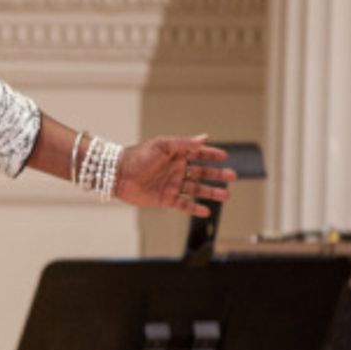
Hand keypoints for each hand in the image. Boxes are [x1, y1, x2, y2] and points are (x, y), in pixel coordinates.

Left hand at [115, 135, 235, 216]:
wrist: (117, 175)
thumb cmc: (137, 156)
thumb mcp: (161, 145)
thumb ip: (183, 143)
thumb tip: (204, 138)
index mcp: (175, 154)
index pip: (198, 153)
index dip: (211, 155)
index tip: (225, 156)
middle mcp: (176, 169)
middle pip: (201, 172)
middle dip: (217, 174)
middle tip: (233, 176)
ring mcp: (171, 185)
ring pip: (196, 189)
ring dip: (211, 192)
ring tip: (226, 195)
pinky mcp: (165, 199)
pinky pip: (183, 204)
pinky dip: (195, 208)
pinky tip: (206, 211)